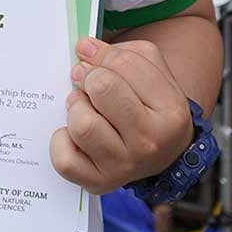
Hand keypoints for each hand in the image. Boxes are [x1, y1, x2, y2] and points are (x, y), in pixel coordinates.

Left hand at [49, 37, 193, 194]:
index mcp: (170, 111)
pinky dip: (61, 141)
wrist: (162, 152)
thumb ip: (120, 54)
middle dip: (88, 77)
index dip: (102, 55)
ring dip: (75, 108)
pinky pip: (64, 159)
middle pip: (102, 88)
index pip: (123, 64)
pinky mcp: (99, 183)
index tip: (95, 58)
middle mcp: (150, 142)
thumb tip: (84, 49)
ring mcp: (124, 166)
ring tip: (84, 108)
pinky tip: (73, 134)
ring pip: (81, 124)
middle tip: (87, 82)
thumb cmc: (151, 105)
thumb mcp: (152, 72)